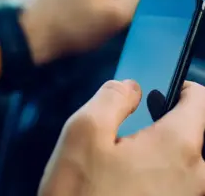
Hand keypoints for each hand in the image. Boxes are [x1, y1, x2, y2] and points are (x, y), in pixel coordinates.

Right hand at [38, 80, 204, 195]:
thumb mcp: (85, 129)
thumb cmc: (78, 194)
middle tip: (132, 122)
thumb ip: (113, 96)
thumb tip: (132, 87)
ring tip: (124, 150)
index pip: (200, 101)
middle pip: (194, 130)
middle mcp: (193, 176)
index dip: (182, 86)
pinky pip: (175, 177)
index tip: (160, 87)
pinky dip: (156, 166)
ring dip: (158, 143)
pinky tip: (125, 175)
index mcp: (176, 147)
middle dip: (166, 117)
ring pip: (183, 155)